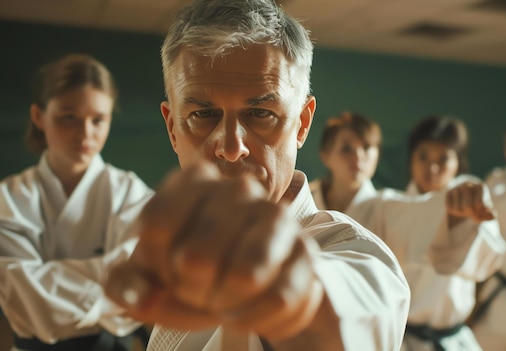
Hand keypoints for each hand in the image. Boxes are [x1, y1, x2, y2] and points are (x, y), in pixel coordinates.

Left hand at [104, 161, 324, 339]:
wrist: (249, 283)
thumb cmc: (194, 271)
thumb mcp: (150, 275)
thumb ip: (127, 284)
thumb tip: (141, 298)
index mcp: (195, 181)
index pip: (156, 226)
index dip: (154, 265)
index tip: (165, 270)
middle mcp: (239, 188)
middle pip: (196, 257)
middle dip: (190, 289)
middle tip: (197, 289)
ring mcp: (276, 216)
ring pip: (245, 273)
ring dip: (225, 303)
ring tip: (222, 300)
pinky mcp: (304, 251)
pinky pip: (278, 298)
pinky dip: (253, 318)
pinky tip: (244, 312)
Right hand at [446, 182, 495, 222]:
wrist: (466, 194)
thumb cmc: (478, 203)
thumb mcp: (486, 208)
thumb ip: (490, 213)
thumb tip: (493, 216)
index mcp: (480, 187)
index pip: (479, 205)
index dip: (480, 213)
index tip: (480, 211)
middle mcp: (468, 185)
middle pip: (468, 207)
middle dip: (470, 214)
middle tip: (472, 212)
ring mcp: (456, 188)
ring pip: (458, 210)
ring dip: (462, 213)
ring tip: (465, 208)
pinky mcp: (448, 193)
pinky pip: (450, 209)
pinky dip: (454, 212)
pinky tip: (458, 206)